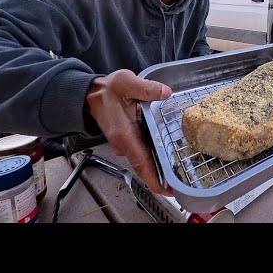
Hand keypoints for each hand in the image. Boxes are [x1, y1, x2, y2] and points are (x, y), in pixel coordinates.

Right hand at [86, 69, 172, 194]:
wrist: (92, 94)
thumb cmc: (108, 90)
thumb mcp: (126, 82)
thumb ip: (145, 88)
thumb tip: (165, 92)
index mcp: (124, 134)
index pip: (141, 161)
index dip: (154, 178)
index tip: (166, 190)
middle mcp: (124, 144)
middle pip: (144, 167)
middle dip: (161, 178)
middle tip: (181, 185)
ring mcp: (125, 144)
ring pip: (143, 161)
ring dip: (158, 169)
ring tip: (179, 174)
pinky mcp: (128, 141)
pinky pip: (142, 154)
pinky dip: (154, 159)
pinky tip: (168, 158)